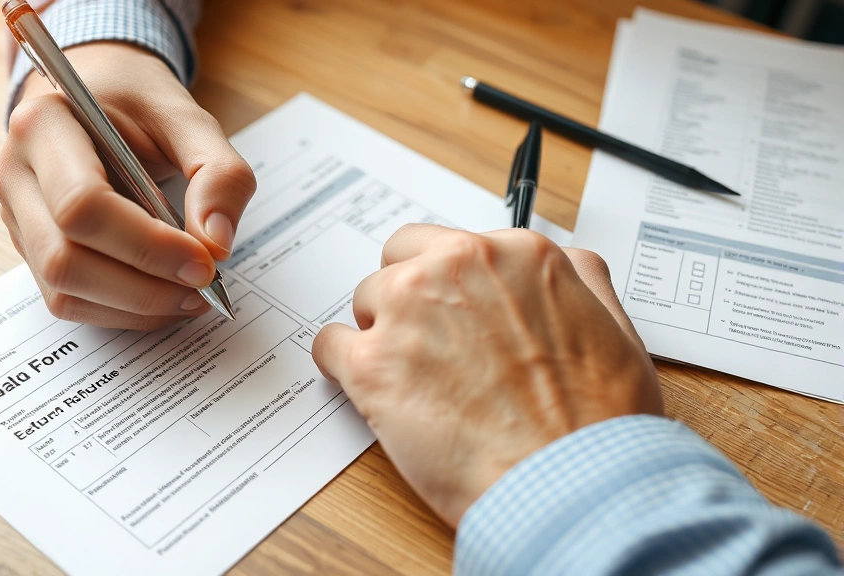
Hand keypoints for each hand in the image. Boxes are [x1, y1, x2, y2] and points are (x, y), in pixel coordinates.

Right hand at [0, 42, 255, 329]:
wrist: (98, 90)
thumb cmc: (138, 101)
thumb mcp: (190, 118)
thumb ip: (218, 173)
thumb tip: (216, 245)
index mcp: (44, 125)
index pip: (83, 206)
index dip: (148, 246)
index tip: (204, 262)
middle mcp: (15, 174)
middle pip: (65, 259)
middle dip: (143, 288)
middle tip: (203, 285)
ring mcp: (16, 216)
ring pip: (63, 290)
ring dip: (134, 308)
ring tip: (190, 295)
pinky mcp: (32, 248)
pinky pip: (69, 299)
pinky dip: (122, 311)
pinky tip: (162, 295)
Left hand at [312, 225, 662, 526]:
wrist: (570, 484)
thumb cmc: (597, 423)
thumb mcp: (614, 328)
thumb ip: (580, 280)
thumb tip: (566, 265)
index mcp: (515, 254)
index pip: (444, 243)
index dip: (442, 281)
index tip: (443, 307)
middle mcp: (456, 269)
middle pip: (396, 264)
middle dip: (405, 299)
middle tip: (424, 344)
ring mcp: (408, 313)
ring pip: (363, 302)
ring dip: (378, 334)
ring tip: (409, 380)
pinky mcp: (371, 365)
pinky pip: (327, 346)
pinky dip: (340, 366)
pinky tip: (366, 389)